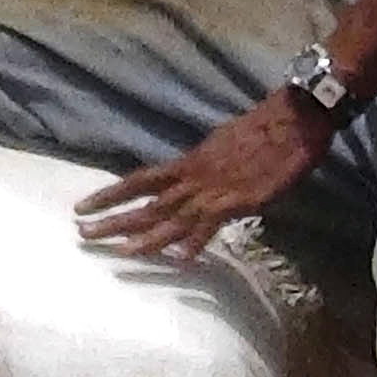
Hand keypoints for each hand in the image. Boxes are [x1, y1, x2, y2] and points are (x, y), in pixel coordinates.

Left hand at [76, 95, 332, 261]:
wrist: (294, 117)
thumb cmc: (264, 129)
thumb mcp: (222, 144)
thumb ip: (205, 165)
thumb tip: (192, 176)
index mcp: (190, 163)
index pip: (140, 180)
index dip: (110, 194)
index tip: (82, 207)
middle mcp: (195, 177)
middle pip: (147, 202)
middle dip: (114, 220)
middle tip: (82, 234)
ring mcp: (216, 188)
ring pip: (173, 216)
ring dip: (146, 236)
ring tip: (119, 252)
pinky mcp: (240, 199)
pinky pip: (213, 223)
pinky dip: (198, 241)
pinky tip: (182, 259)